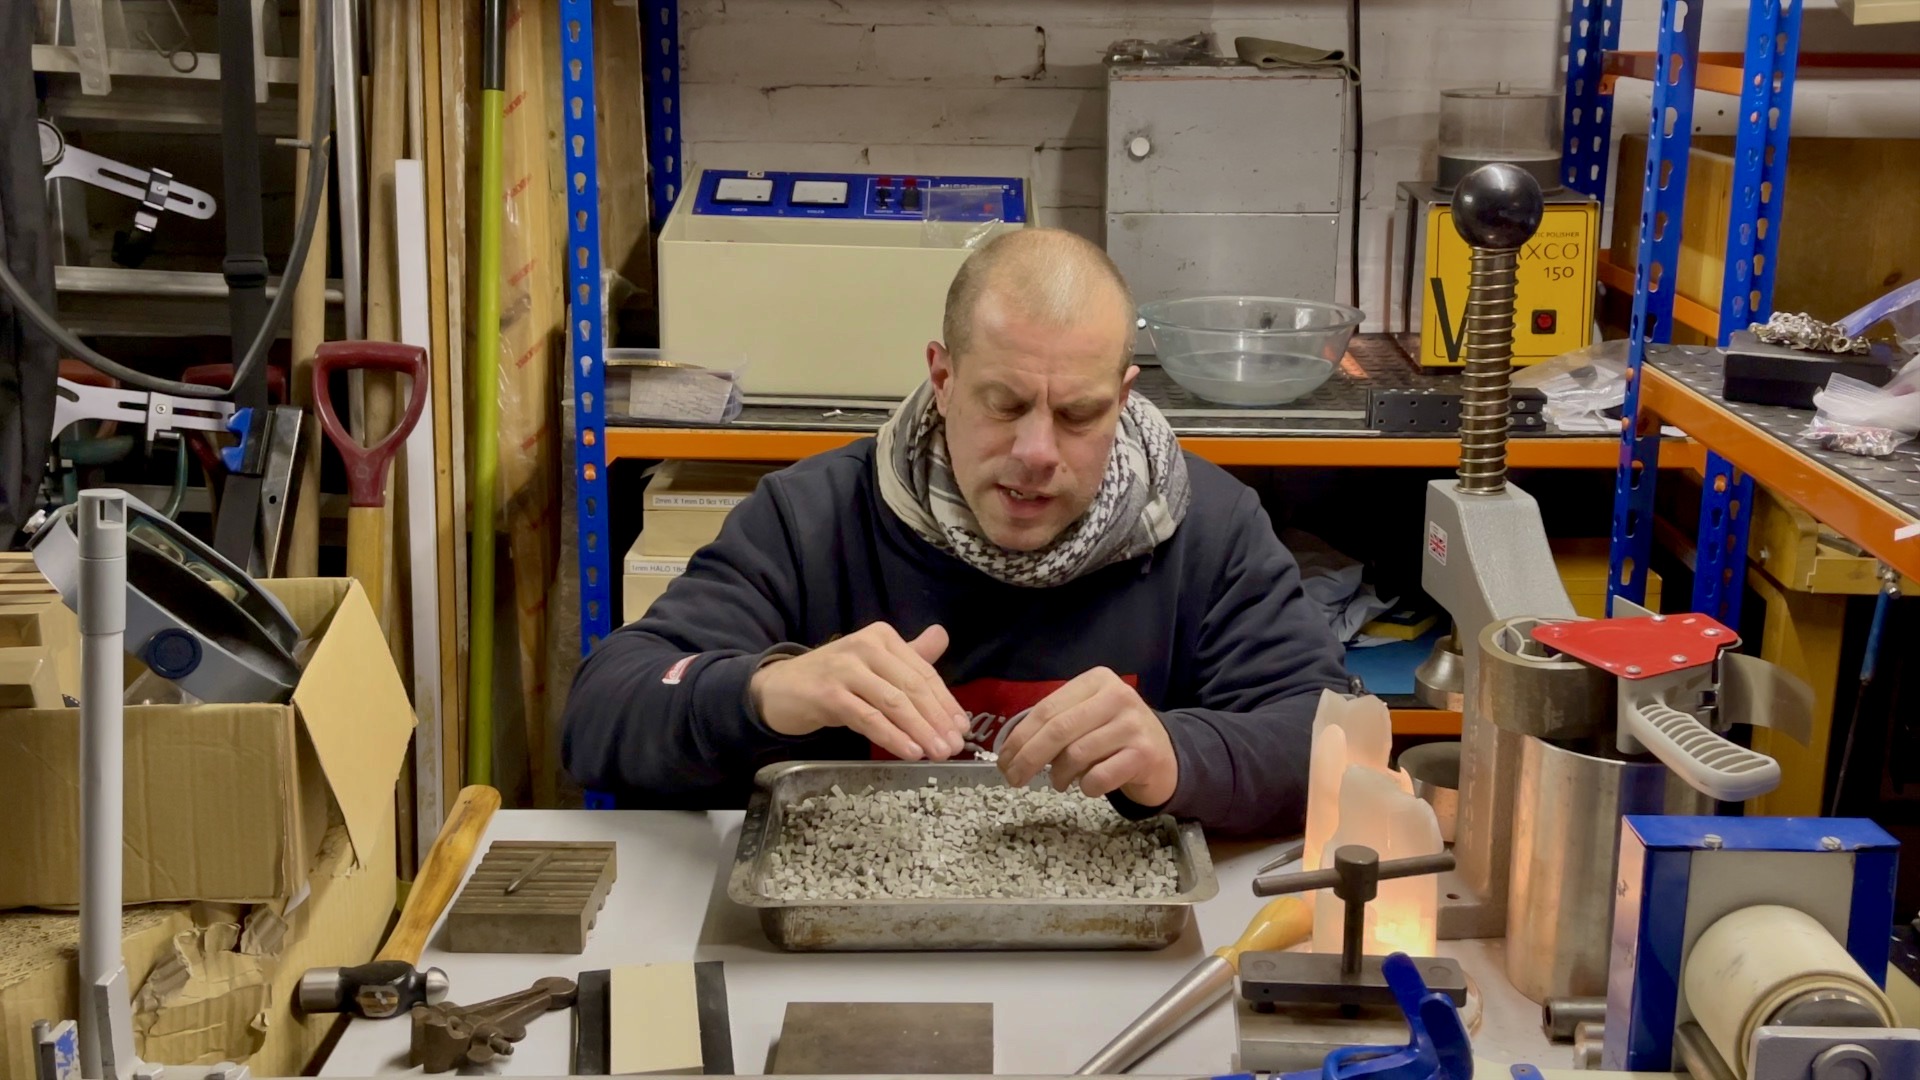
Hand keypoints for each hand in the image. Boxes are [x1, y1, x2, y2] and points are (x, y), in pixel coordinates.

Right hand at [750, 623, 969, 760]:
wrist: (779, 688)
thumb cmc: (832, 679)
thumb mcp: (872, 664)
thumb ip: (908, 655)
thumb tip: (942, 635)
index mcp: (882, 637)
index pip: (923, 672)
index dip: (945, 702)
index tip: (962, 727)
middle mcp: (865, 646)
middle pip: (912, 686)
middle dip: (937, 719)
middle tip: (954, 746)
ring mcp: (846, 669)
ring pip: (893, 703)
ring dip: (920, 730)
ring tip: (937, 753)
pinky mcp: (829, 694)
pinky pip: (868, 718)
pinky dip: (892, 736)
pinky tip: (910, 752)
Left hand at [997, 667, 1177, 805]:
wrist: (1166, 755)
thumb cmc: (1115, 736)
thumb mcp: (1087, 717)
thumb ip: (1055, 723)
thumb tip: (1012, 750)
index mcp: (1096, 681)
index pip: (1046, 709)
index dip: (1019, 738)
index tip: (1004, 760)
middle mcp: (1117, 696)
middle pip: (1058, 730)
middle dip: (1028, 758)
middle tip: (1014, 779)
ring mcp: (1133, 725)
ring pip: (1076, 755)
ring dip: (1059, 775)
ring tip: (1059, 781)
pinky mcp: (1144, 754)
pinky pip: (1098, 777)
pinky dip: (1086, 787)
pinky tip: (1088, 786)